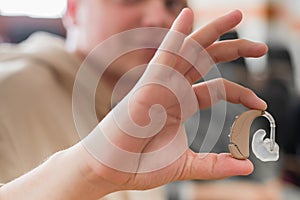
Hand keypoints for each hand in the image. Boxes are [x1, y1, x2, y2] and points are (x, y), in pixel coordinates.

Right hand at [83, 8, 267, 192]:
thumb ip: (215, 165)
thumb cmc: (139, 164)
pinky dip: (176, 34)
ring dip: (213, 32)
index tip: (261, 105)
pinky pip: (164, 54)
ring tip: (237, 16)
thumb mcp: (185, 164)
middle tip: (261, 47)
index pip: (214, 88)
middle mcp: (171, 90)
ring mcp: (159, 85)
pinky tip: (187, 14)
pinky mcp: (147, 85)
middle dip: (233, 50)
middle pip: (205, 62)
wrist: (109, 169)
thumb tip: (247, 166)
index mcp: (179, 105)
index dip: (241, 92)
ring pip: (190, 51)